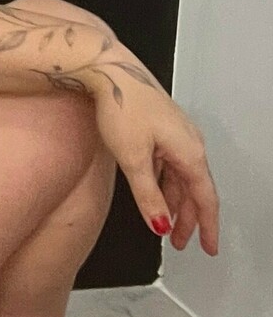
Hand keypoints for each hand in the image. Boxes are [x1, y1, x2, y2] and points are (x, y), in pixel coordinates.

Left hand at [85, 62, 219, 254]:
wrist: (108, 68)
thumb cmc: (122, 105)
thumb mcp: (133, 159)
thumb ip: (148, 195)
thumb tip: (161, 225)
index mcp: (190, 152)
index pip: (206, 198)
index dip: (207, 226)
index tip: (209, 247)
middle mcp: (189, 143)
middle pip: (195, 190)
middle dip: (189, 219)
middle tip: (182, 244)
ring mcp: (176, 134)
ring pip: (181, 177)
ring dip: (176, 203)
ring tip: (167, 226)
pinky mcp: (162, 128)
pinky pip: (170, 164)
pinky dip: (165, 184)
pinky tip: (156, 194)